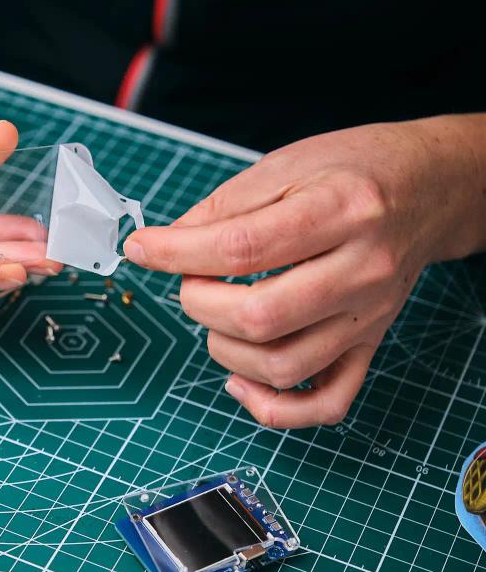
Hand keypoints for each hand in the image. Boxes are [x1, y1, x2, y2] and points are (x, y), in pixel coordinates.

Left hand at [124, 117, 485, 427]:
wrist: (429, 189)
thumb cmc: (355, 170)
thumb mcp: (287, 164)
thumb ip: (223, 206)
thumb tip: (166, 244)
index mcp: (341, 211)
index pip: (242, 247)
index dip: (177, 252)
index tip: (142, 248)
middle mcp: (361, 271)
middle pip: (260, 316)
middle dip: (198, 302)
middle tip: (190, 281)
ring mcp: (368, 317)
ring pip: (282, 366)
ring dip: (224, 348)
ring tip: (216, 315)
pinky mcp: (368, 345)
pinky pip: (325, 403)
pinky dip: (272, 407)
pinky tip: (238, 378)